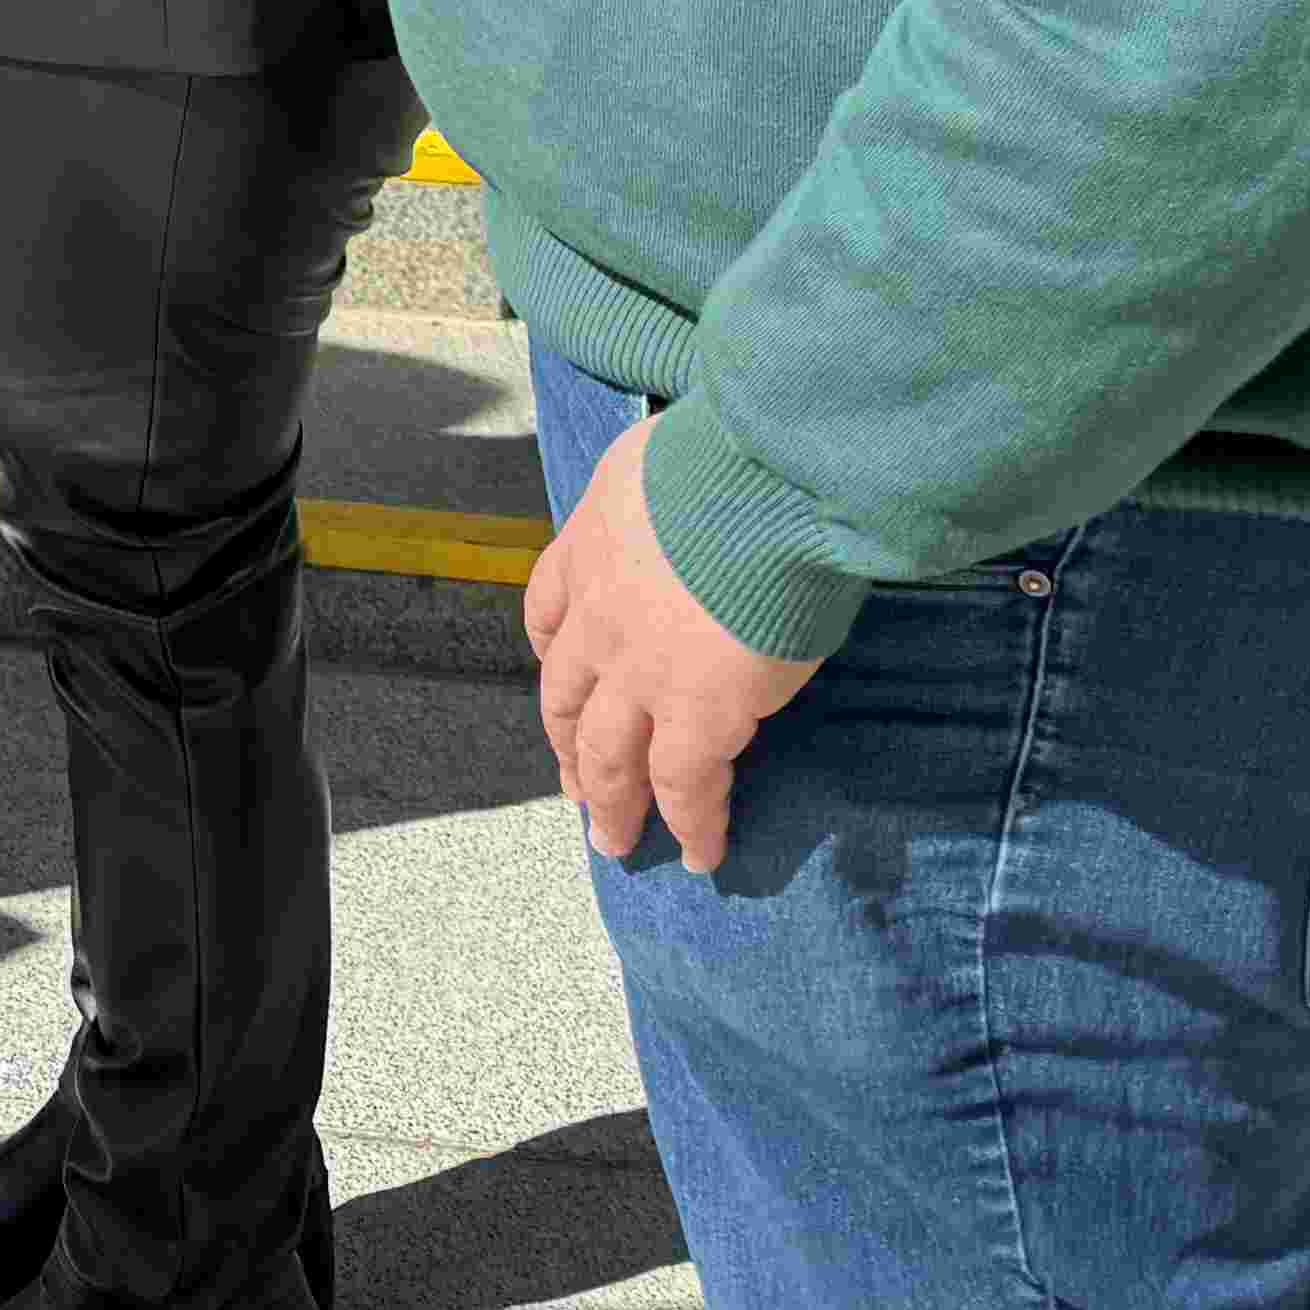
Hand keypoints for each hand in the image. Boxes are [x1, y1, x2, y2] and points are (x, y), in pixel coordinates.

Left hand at [526, 415, 824, 870]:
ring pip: (606, 754)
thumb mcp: (659, 457)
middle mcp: (600, 615)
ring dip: (610, 801)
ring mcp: (640, 672)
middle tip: (574, 784)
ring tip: (615, 840)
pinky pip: (685, 789)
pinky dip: (692, 827)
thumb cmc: (728, 454)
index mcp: (590, 546)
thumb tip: (679, 491)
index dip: (553, 652)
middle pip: (565, 695)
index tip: (559, 678)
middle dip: (567, 744)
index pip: (549, 610)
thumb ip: (656, 491)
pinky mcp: (695, 715)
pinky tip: (701, 855)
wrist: (760, 483)